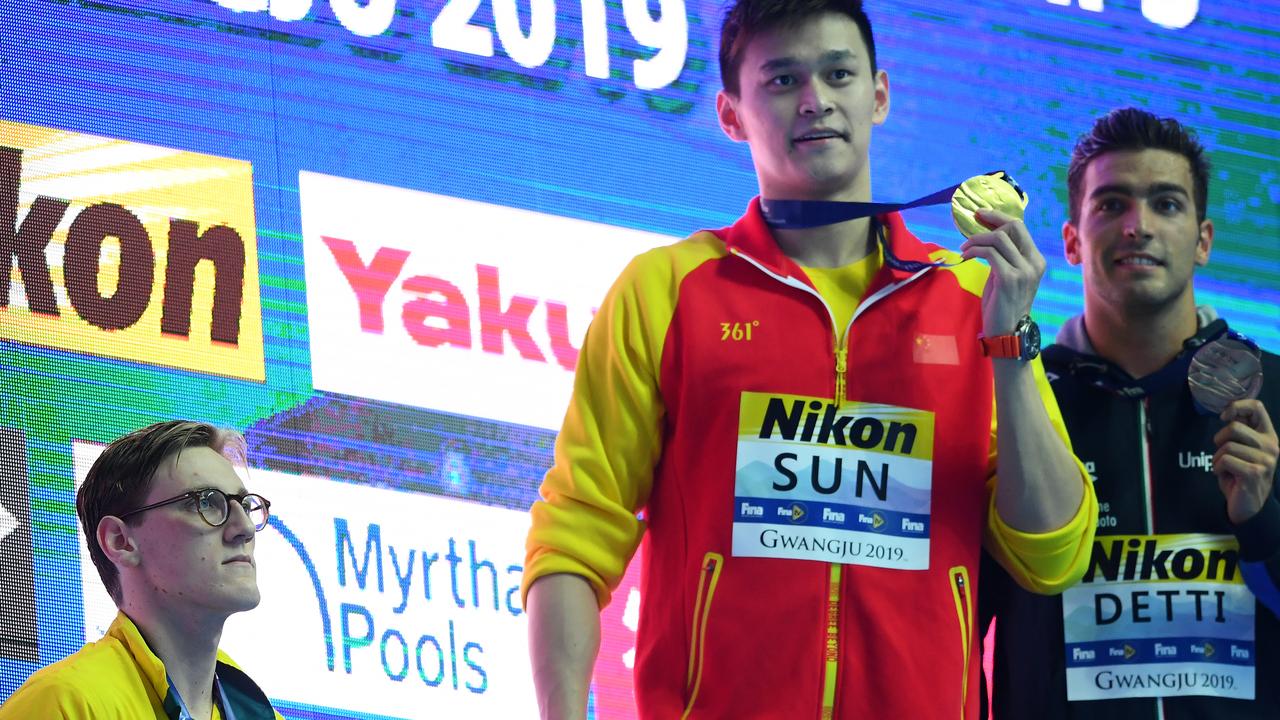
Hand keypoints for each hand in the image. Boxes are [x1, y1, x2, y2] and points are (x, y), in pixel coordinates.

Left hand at [959, 209, 1045, 336]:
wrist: (1007, 331)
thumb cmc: (1003, 303)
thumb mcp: (1006, 275)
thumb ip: (1004, 257)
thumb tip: (988, 236)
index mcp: (1035, 260)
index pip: (1020, 227)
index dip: (999, 217)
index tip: (981, 214)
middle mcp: (1034, 263)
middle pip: (1013, 227)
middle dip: (990, 220)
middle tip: (972, 223)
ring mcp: (1024, 271)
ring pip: (998, 239)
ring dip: (976, 239)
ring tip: (964, 248)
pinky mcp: (1009, 278)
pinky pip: (989, 253)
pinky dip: (974, 250)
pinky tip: (965, 256)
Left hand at [1214, 399, 1278, 524]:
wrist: (1248, 506)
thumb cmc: (1240, 474)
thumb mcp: (1242, 449)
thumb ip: (1239, 432)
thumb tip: (1227, 412)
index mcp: (1269, 436)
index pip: (1257, 407)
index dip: (1236, 406)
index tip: (1223, 417)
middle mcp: (1271, 446)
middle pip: (1234, 426)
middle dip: (1219, 440)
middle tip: (1223, 454)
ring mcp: (1265, 460)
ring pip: (1227, 446)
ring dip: (1217, 458)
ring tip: (1226, 468)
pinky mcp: (1254, 473)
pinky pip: (1224, 460)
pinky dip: (1217, 467)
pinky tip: (1224, 475)